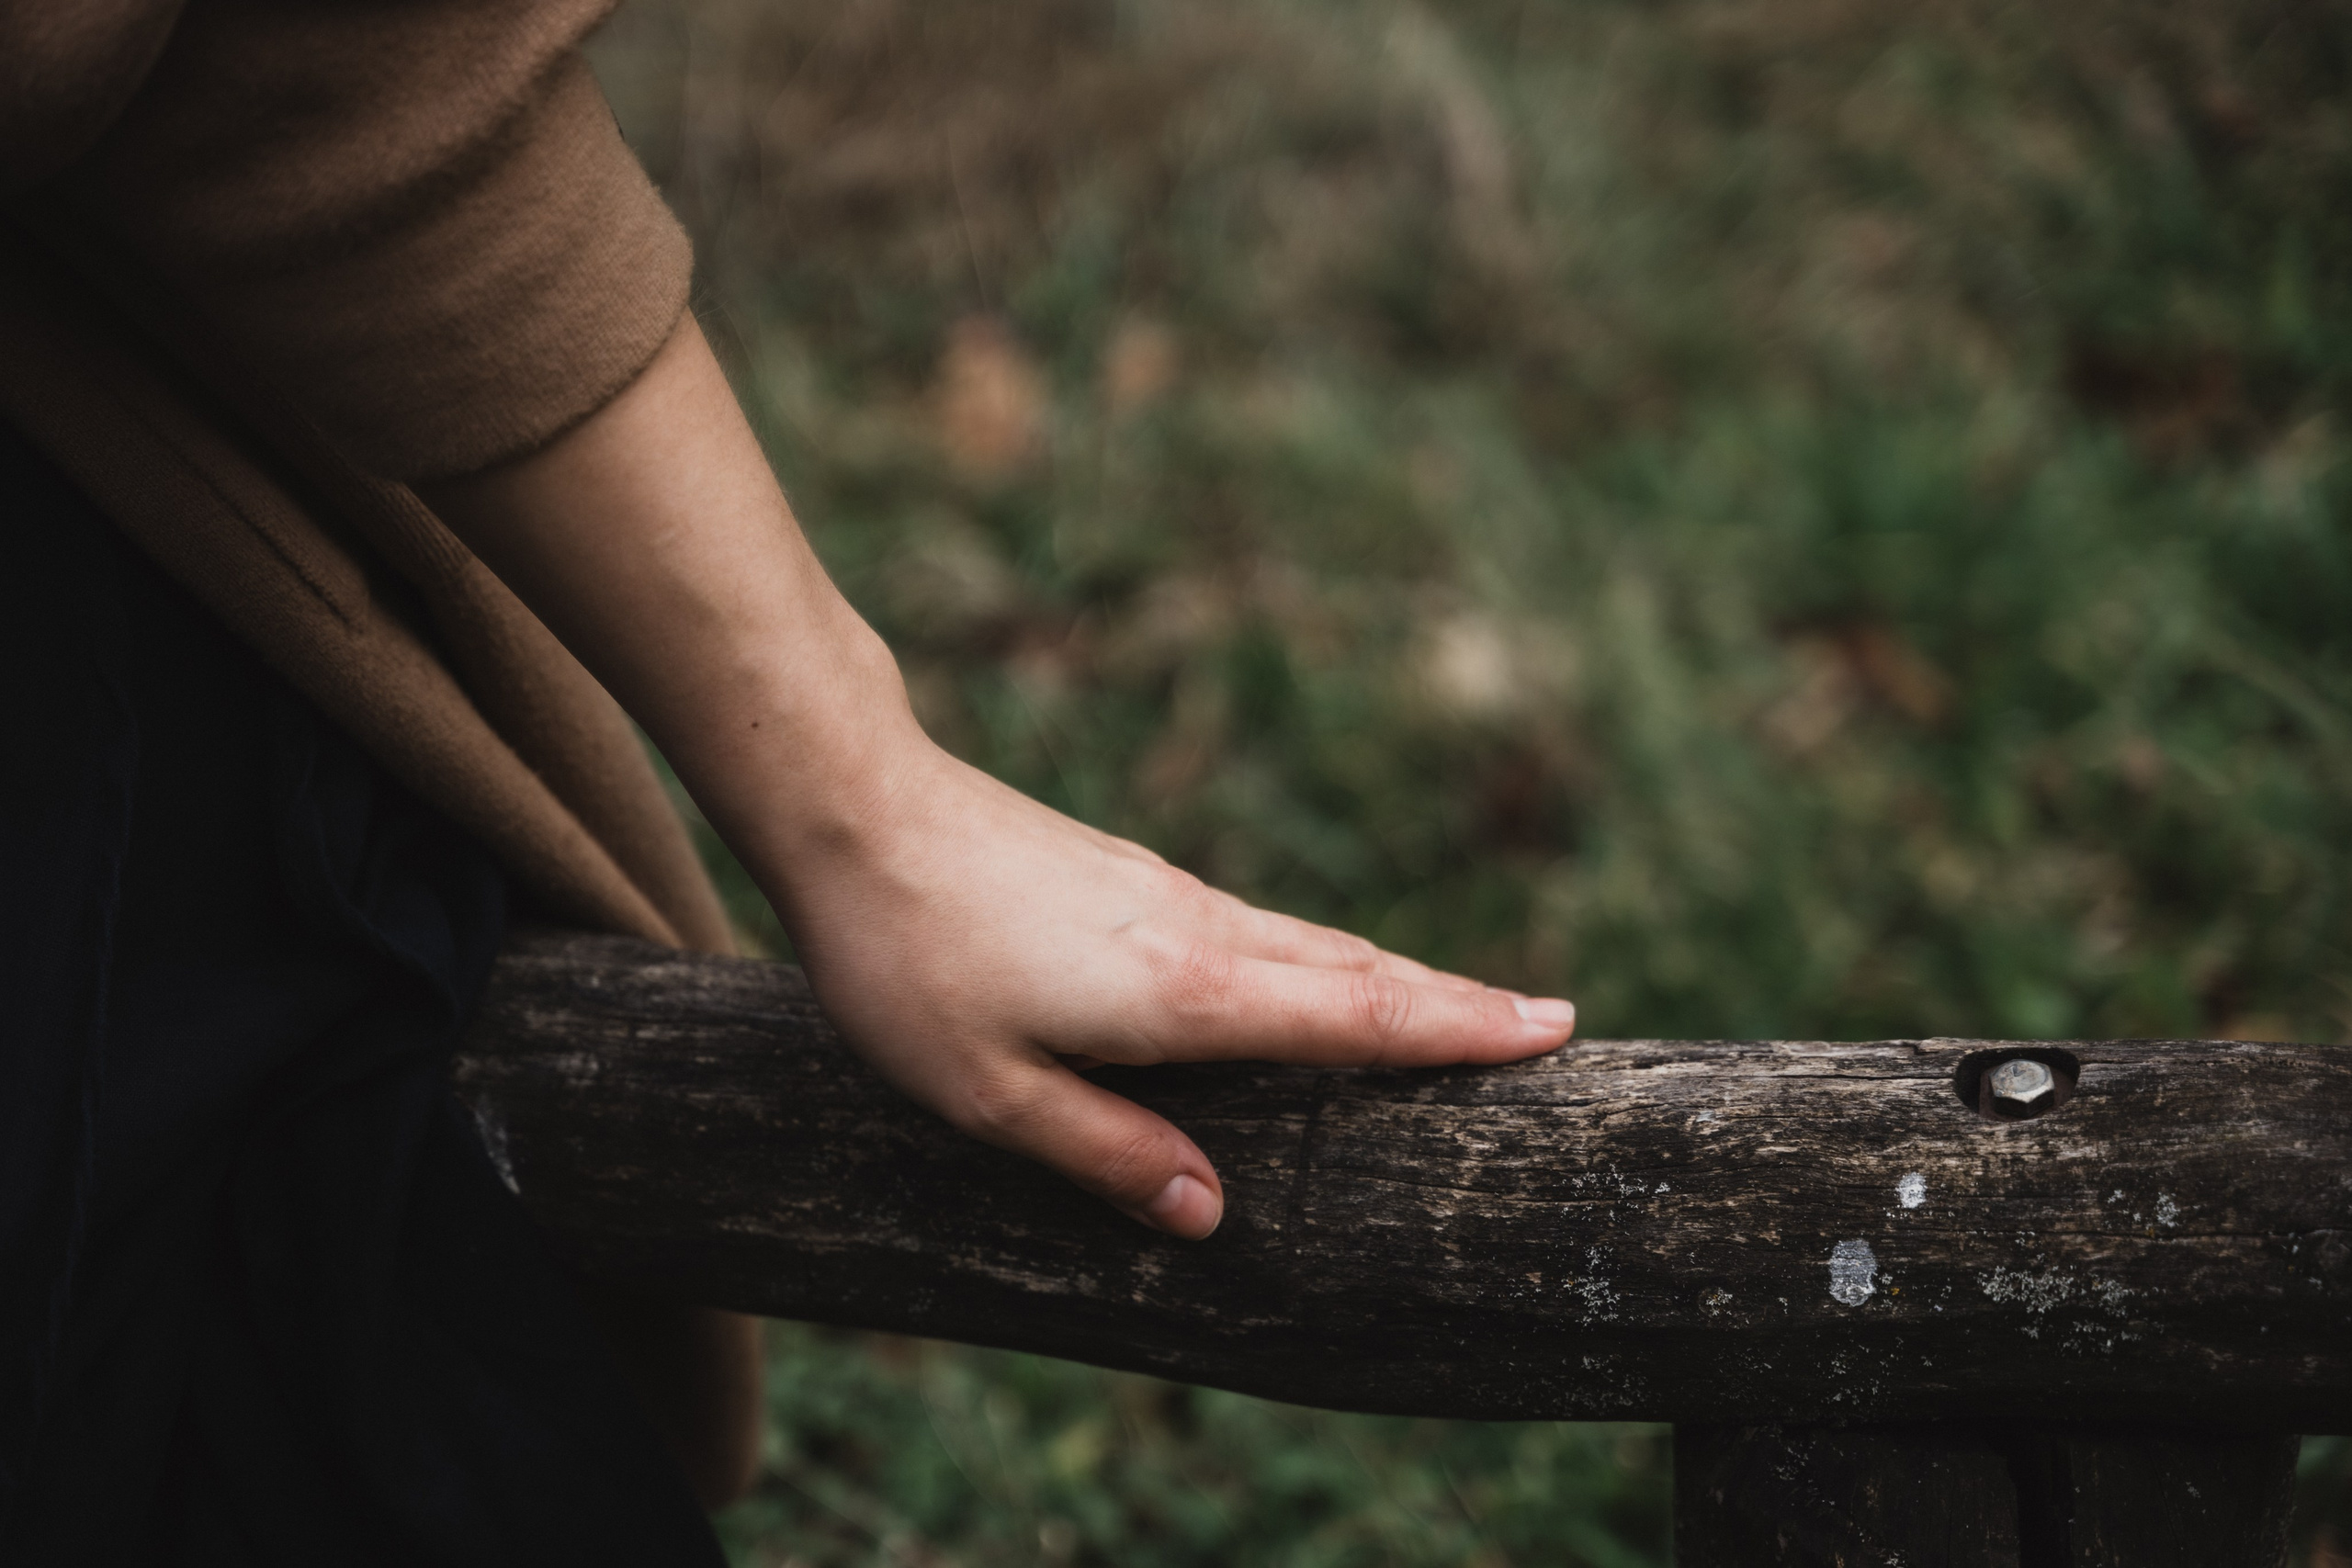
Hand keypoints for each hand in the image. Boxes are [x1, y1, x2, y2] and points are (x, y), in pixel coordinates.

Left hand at [759, 740, 1575, 1238]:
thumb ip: (1106, 1155)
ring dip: (1396, 977)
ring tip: (1457, 1005)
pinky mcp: (1133, 878)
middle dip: (1456, 1002)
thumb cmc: (911, 963)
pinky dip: (1322, 957)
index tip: (1553, 1030)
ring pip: (1312, 942)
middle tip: (1550, 1020)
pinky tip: (1310, 975)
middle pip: (1358, 972)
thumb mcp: (990, 1094)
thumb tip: (1210, 1215)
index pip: (1356, 1019)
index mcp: (1187, 993)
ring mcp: (1170, 895)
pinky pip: (1262, 928)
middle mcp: (1201, 933)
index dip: (1457, 1031)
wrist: (856, 810)